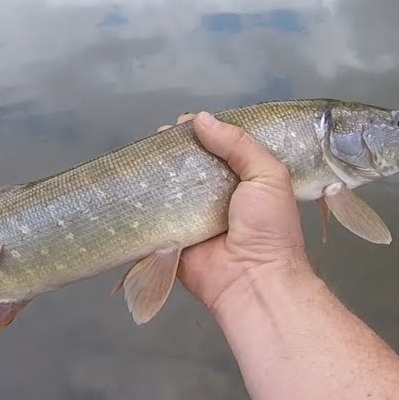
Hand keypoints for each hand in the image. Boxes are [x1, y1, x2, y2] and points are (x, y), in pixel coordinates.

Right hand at [159, 112, 315, 314]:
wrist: (253, 281)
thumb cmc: (269, 228)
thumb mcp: (268, 176)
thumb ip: (239, 144)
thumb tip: (200, 118)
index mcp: (245, 180)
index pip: (221, 148)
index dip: (204, 132)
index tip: (185, 121)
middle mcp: (217, 195)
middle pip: (191, 164)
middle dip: (175, 150)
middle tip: (158, 137)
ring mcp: (192, 215)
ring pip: (170, 186)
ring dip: (157, 170)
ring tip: (141, 153)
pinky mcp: (172, 235)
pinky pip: (155, 214)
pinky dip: (143, 200)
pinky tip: (129, 181)